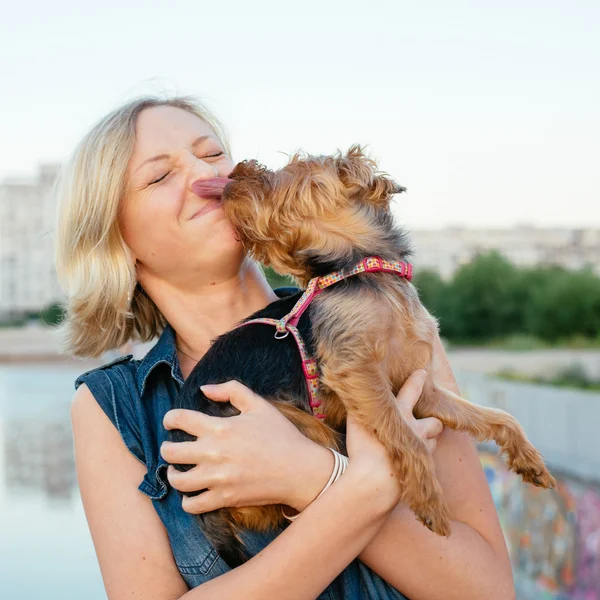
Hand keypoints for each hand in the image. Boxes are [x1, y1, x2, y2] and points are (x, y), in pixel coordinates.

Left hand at [161, 380, 332, 514]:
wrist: (299, 469)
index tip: (171, 422)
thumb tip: (204, 389)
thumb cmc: (281, 434)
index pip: (179, 419)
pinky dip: (187, 500)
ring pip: (177, 480)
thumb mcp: (259, 404)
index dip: (170, 419)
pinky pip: (192, 505)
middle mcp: (213, 453)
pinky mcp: (224, 498)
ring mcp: (217, 478)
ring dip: (173, 474)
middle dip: (167, 448)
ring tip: (178, 471)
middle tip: (172, 447)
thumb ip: (231, 390)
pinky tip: (192, 493)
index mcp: (220, 427)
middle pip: (170, 451)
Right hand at [345, 369, 443, 503]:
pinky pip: (426, 464)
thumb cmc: (363, 448)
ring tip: (415, 445)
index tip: (423, 373)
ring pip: (433, 443)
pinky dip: (420, 462)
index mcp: (400, 413)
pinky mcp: (422, 471)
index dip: (418, 380)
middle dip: (432, 423)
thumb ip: (358, 405)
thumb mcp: (355, 421)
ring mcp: (421, 452)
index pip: (412, 391)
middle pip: (435, 423)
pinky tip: (409, 465)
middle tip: (424, 424)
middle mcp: (416, 430)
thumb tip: (352, 389)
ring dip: (426, 442)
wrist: (375, 481)